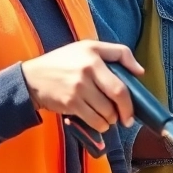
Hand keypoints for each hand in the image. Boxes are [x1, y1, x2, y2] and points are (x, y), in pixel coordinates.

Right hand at [21, 41, 142, 131]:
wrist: (32, 78)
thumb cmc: (64, 61)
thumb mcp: (89, 47)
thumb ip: (118, 53)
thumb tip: (140, 71)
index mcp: (94, 55)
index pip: (121, 80)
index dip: (131, 98)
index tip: (134, 106)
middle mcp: (87, 70)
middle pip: (117, 96)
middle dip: (125, 112)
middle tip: (126, 119)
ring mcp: (78, 88)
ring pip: (106, 111)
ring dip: (111, 119)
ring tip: (108, 117)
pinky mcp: (70, 103)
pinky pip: (94, 120)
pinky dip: (100, 125)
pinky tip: (98, 121)